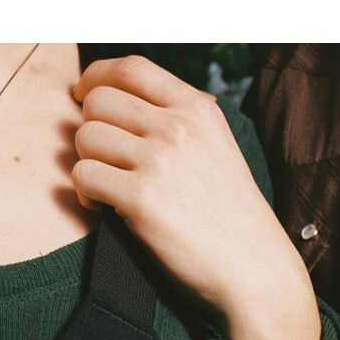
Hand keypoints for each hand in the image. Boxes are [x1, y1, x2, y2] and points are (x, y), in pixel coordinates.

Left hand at [70, 55, 320, 339]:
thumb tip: (124, 108)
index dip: (97, 78)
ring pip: (85, 137)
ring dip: (86, 163)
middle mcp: (178, 127)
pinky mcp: (141, 199)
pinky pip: (84, 176)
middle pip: (99, 100)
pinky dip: (84, 195)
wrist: (255, 272)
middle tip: (101, 160)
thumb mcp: (217, 150)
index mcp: (199, 109)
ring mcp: (159, 160)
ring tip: (105, 190)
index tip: (85, 97)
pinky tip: (103, 209)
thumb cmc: (233, 221)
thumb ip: (180, 124)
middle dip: (89, 128)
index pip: (131, 68)